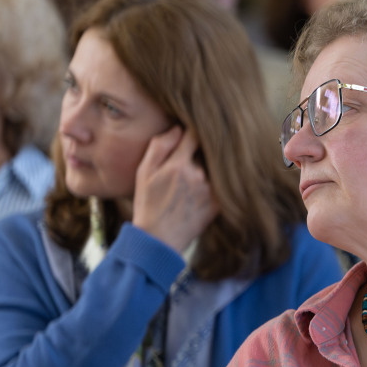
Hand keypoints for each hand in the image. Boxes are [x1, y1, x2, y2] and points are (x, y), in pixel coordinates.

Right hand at [132, 126, 217, 253]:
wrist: (159, 238)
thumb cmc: (148, 203)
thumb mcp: (144, 172)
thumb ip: (160, 146)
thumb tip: (178, 127)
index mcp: (179, 164)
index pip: (194, 135)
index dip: (193, 132)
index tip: (192, 134)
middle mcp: (198, 175)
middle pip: (206, 152)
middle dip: (200, 154)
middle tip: (190, 162)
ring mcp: (211, 190)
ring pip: (215, 168)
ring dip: (209, 168)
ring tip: (193, 181)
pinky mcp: (219, 203)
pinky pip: (222, 184)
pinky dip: (216, 183)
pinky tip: (201, 192)